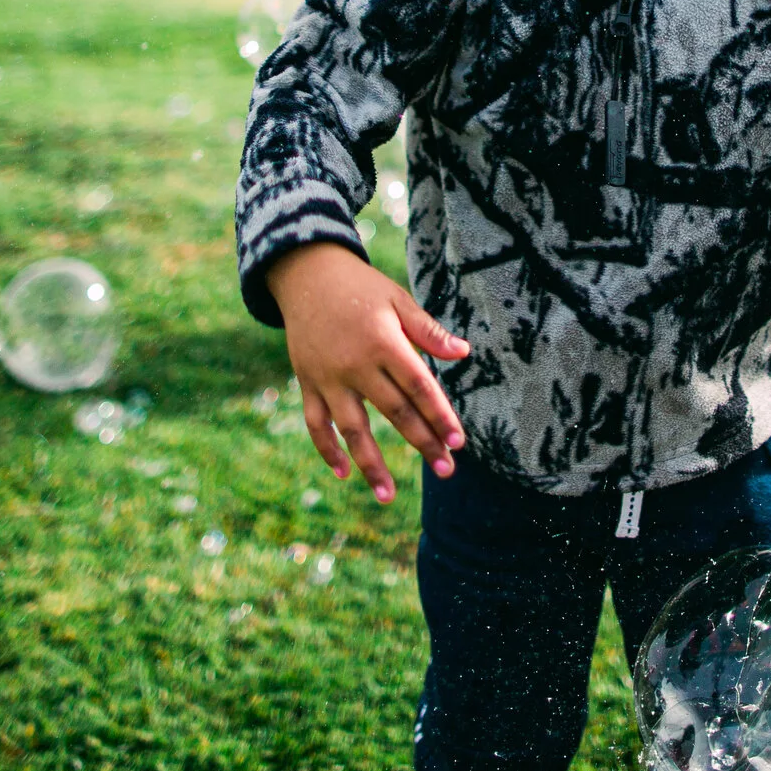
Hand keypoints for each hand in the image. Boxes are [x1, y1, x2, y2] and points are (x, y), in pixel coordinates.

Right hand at [266, 241, 469, 502]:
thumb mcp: (398, 299)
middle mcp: (356, 364)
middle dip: (422, 443)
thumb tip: (464, 354)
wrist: (306, 275)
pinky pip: (317, 423)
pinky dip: (327, 449)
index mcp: (384, 342)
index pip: (418, 386)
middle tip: (446, 471)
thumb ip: (428, 331)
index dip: (440, 416)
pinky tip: (344, 474)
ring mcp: (328, 377)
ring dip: (371, 465)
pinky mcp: (308, 383)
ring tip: (388, 496)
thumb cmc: (362, 288)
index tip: (459, 443)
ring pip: (352, 429)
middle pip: (394, 412)